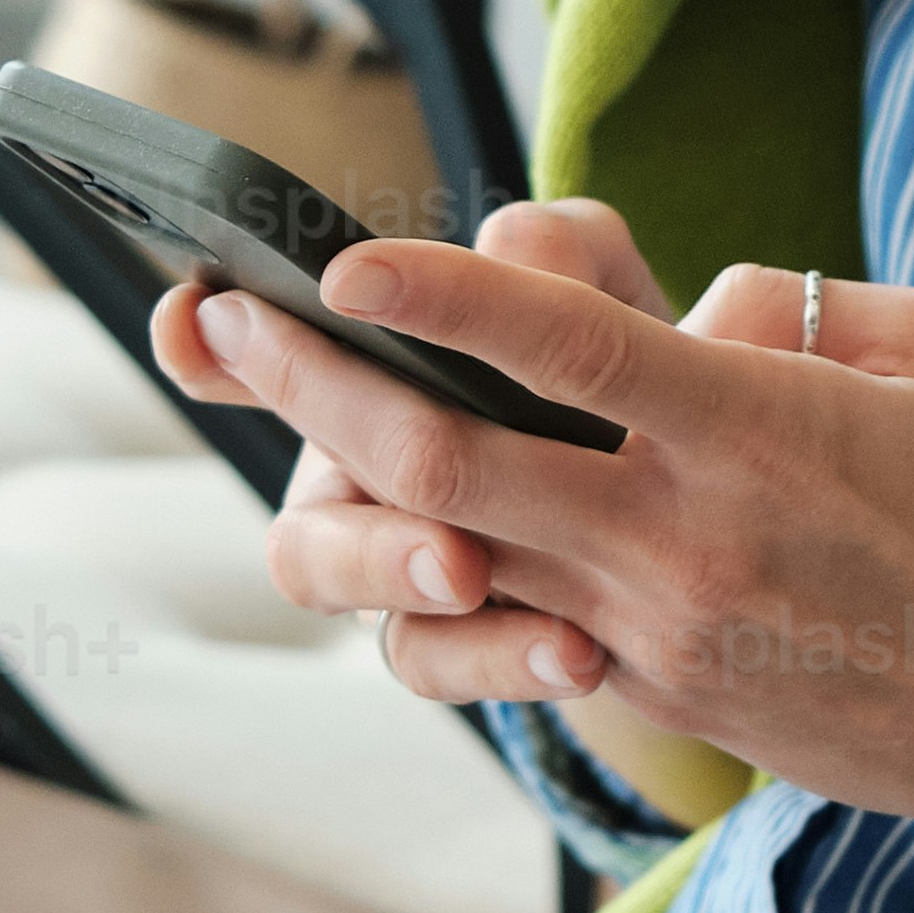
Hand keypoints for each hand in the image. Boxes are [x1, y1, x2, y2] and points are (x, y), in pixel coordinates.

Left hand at [153, 203, 913, 912]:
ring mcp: (659, 636)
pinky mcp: (663, 701)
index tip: (334, 251)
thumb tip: (683, 307)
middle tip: (221, 322)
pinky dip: (448, 589)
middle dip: (313, 385)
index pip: (553, 347)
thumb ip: (790, 309)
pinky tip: (411, 538)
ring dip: (352, 497)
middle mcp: (679, 540)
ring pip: (453, 562)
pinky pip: (512, 641)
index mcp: (750, 431)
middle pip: (445, 461)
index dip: (429, 292)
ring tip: (286, 432)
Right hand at [154, 197, 673, 770]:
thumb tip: (511, 248)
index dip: (201, 341)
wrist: (712, 509)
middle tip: (344, 397)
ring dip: (384, 563)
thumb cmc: (643, 364)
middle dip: (316, 446)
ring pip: (332, 578)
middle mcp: (355, 471)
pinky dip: (498, 660)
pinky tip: (574, 652)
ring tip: (460, 568)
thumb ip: (564, 251)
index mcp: (368, 370)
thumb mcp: (616, 291)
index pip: (248, 352)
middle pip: (286, 473)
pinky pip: (439, 664)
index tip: (203, 311)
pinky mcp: (465, 643)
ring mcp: (397, 562)